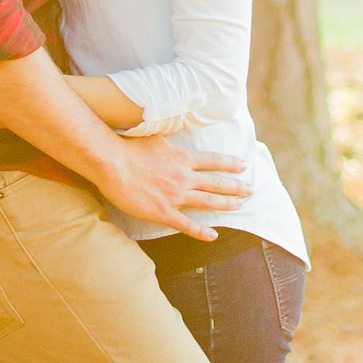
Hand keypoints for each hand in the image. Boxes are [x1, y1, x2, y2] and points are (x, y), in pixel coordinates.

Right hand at [99, 139, 251, 238]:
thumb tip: (179, 127)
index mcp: (182, 159)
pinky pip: (187, 225)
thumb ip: (171, 138)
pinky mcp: (163, 212)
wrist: (112, 164)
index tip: (244, 165)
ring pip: (207, 202)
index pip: (213, 161)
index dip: (230, 164)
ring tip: (239, 206)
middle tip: (250, 190)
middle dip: (236, 187)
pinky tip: (213, 235)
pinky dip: (202, 232)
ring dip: (225, 204)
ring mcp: (175, 196)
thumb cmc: (129, 147)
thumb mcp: (156, 135)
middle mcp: (183, 177)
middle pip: (215, 183)